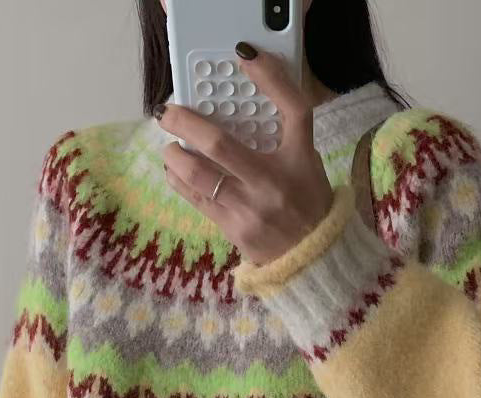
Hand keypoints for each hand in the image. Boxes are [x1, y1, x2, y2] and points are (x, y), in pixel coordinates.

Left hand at [159, 45, 333, 266]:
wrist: (313, 258)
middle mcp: (272, 184)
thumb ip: (287, 129)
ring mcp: (249, 210)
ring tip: (169, 146)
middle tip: (166, 112)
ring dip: (175, 155)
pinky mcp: (233, 230)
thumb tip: (248, 92)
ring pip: (199, 175)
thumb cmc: (308, 203)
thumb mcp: (308, 161)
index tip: (244, 56)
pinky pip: (197, 199)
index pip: (293, 110)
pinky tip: (174, 169)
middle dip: (185, 123)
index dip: (270, 78)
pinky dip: (180, 180)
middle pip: (220, 145)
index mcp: (298, 161)